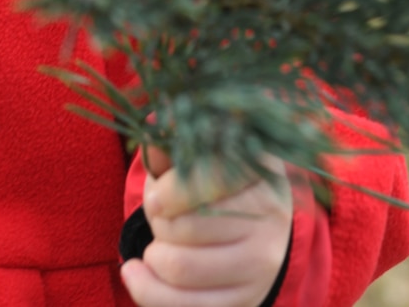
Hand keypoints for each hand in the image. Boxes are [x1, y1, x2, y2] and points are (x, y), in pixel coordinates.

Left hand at [121, 148, 292, 306]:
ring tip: (158, 242)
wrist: (259, 233)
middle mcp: (272, 218)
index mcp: (262, 169)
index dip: (172, 190)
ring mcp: (263, 264)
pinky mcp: (246, 300)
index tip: (157, 196)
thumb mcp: (201, 157)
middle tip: (160, 215)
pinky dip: (146, 289)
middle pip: (186, 226)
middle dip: (158, 221)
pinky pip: (183, 306)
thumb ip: (175, 142)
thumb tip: (157, 120)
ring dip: (153, 254)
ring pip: (180, 267)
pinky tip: (136, 272)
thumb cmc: (219, 186)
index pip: (213, 177)